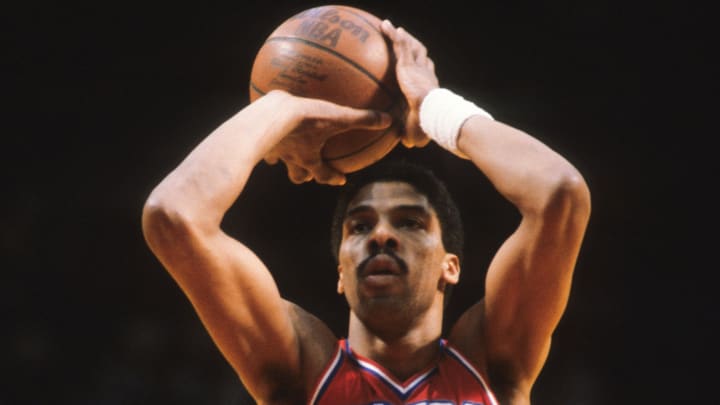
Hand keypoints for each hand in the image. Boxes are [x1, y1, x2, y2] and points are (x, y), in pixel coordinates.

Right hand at [263, 91, 391, 185]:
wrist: (268, 114)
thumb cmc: (303, 118)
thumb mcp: (336, 116)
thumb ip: (362, 119)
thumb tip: (389, 120)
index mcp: (308, 158)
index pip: (322, 174)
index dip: (332, 178)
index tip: (340, 179)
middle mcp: (291, 158)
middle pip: (298, 175)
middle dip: (304, 175)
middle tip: (310, 172)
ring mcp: (273, 150)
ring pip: (279, 161)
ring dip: (284, 159)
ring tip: (285, 152)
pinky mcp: (258, 136)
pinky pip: (263, 139)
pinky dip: (267, 138)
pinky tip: (266, 127)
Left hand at [381, 20, 438, 147]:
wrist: (430, 113)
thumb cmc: (427, 124)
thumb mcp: (416, 131)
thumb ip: (410, 134)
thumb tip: (407, 145)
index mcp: (427, 88)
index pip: (426, 74)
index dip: (423, 68)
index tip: (418, 66)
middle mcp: (425, 74)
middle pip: (421, 56)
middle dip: (414, 48)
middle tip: (406, 43)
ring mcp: (418, 68)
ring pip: (412, 47)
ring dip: (403, 38)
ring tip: (392, 28)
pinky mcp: (408, 65)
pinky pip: (400, 46)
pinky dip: (394, 35)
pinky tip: (385, 26)